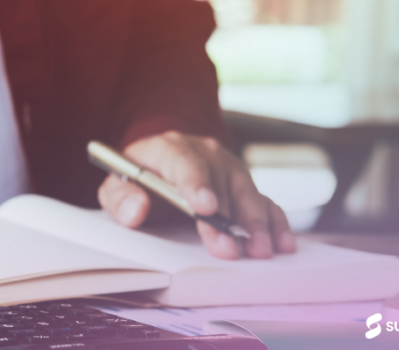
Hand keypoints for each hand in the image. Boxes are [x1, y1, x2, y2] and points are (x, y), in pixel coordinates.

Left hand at [97, 131, 295, 259]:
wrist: (159, 162)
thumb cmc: (137, 179)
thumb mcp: (116, 186)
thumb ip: (120, 198)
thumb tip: (137, 209)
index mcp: (169, 148)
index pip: (183, 163)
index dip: (195, 185)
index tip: (204, 208)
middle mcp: (204, 152)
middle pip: (219, 185)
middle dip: (225, 220)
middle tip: (229, 249)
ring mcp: (228, 167)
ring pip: (247, 193)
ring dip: (255, 223)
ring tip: (260, 250)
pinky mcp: (244, 183)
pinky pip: (264, 200)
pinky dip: (274, 221)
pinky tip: (282, 243)